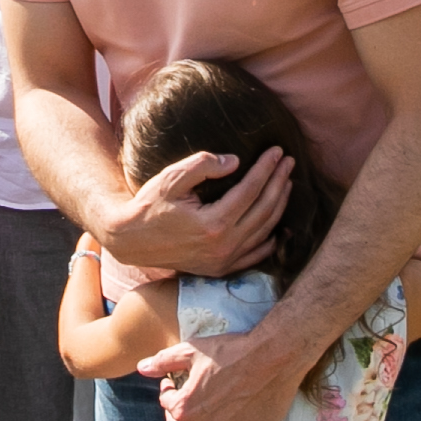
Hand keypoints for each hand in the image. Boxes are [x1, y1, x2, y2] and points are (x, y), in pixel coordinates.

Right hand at [101, 146, 292, 279]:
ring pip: (265, 232)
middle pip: (264, 210)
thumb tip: (235, 161)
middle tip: (289, 163)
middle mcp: (224, 245)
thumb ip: (202, 166)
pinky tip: (277, 224)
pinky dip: (271, 239)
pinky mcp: (220, 269)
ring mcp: (224, 260)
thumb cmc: (149, 206)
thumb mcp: (170, 179)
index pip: (251, 190)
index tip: (277, 151)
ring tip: (286, 184)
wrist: (131, 240)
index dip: (266, 169)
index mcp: (214, 223)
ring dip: (279, 206)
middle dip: (279, 183)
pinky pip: (255, 255)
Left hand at [137, 317, 309, 420]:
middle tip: (177, 406)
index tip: (171, 382)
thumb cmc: (232, 352)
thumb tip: (142, 367)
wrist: (273, 359)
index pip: (167, 404)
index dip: (167, 391)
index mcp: (184, 406)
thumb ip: (164, 361)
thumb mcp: (191, 351)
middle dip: (174, 416)